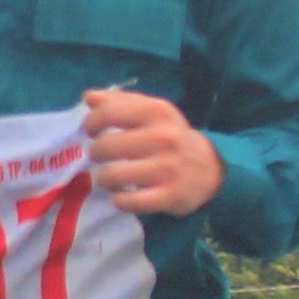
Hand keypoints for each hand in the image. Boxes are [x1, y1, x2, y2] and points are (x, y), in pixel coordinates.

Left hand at [79, 85, 222, 217]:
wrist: (208, 167)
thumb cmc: (169, 136)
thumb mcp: (151, 112)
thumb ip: (120, 102)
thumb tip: (89, 97)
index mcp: (157, 111)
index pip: (108, 113)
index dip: (91, 123)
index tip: (92, 131)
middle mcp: (163, 137)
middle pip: (106, 146)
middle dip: (96, 153)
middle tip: (101, 156)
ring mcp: (166, 168)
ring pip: (112, 175)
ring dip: (103, 178)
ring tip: (109, 177)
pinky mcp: (168, 195)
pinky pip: (127, 201)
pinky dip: (118, 199)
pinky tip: (121, 194)